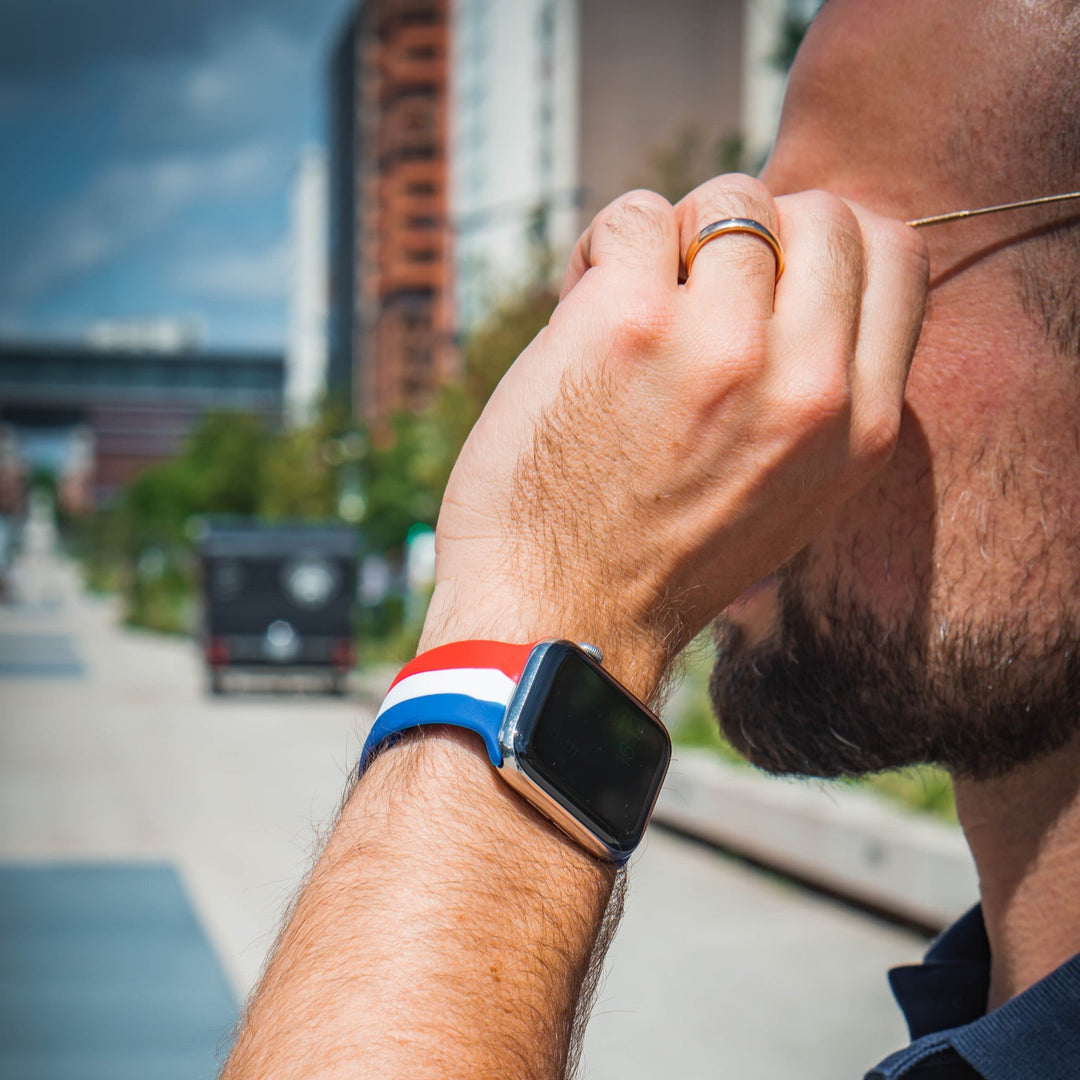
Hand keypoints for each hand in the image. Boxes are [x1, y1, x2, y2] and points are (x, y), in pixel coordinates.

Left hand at [422, 174, 927, 697]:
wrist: (556, 618)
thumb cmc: (654, 557)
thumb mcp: (788, 494)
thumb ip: (819, 389)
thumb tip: (800, 266)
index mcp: (858, 426)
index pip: (894, 255)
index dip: (826, 243)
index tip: (767, 274)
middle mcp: (807, 382)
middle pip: (823, 211)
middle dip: (754, 231)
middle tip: (693, 292)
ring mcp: (721, 347)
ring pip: (728, 199)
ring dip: (673, 236)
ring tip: (631, 303)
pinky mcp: (628, 324)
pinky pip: (632, 214)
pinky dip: (600, 246)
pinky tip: (578, 309)